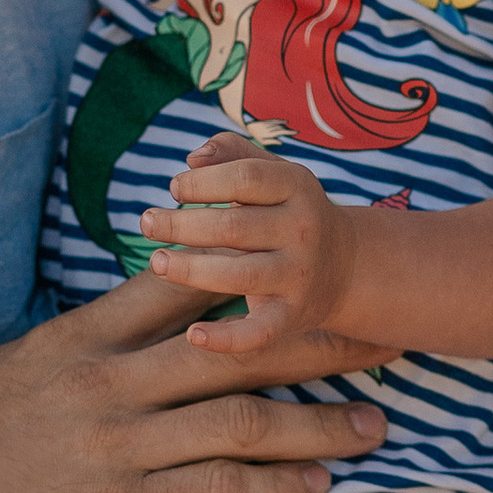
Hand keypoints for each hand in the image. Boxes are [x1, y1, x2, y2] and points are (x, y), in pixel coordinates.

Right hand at [0, 268, 386, 492]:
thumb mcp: (1, 372)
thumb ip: (71, 350)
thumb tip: (117, 334)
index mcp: (77, 337)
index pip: (186, 283)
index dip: (260, 269)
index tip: (317, 262)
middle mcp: (105, 380)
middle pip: (238, 344)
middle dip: (322, 338)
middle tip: (389, 333)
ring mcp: (112, 446)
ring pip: (242, 420)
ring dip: (319, 422)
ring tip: (375, 422)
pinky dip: (275, 487)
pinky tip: (318, 487)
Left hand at [140, 138, 365, 355]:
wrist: (346, 268)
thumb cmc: (288, 212)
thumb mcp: (273, 174)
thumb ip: (231, 153)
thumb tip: (192, 159)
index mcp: (298, 188)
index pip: (246, 178)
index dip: (203, 182)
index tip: (174, 188)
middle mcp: (303, 231)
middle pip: (233, 227)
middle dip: (181, 225)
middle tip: (146, 223)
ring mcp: (299, 276)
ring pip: (240, 276)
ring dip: (190, 271)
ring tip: (156, 262)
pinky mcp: (292, 316)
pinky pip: (258, 332)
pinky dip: (226, 339)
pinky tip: (192, 335)